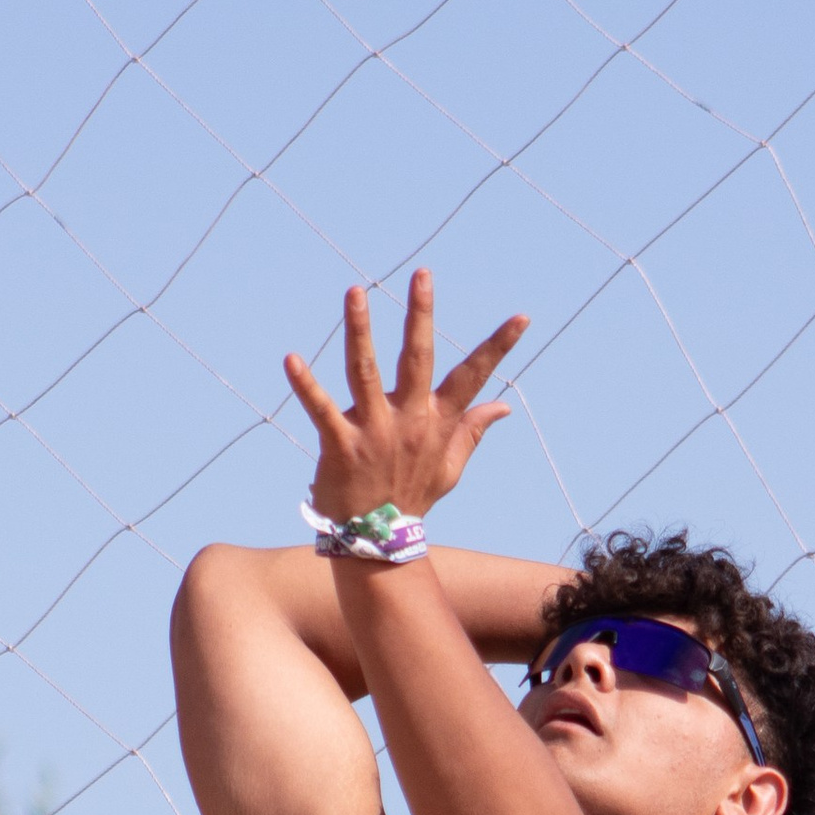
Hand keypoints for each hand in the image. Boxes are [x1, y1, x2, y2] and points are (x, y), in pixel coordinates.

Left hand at [285, 271, 526, 525]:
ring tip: (355, 292)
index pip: (474, 376)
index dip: (499, 346)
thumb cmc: (413, 497)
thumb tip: (505, 406)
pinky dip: (305, 385)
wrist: (378, 540)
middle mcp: (408, 420)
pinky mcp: (341, 445)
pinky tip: (292, 360)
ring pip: (365, 371)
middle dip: (420, 315)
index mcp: (436, 421)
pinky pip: (320, 409)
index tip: (522, 316)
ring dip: (360, 330)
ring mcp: (374, 431)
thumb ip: (473, 431)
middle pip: (416, 359)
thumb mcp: (450, 466)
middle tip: (423, 274)